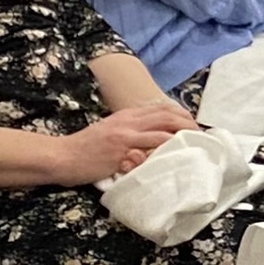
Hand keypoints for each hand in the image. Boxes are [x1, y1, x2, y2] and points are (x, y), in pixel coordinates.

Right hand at [58, 102, 193, 186]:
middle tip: (200, 134)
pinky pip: (149, 147)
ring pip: (162, 128)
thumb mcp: (109, 132)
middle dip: (187, 122)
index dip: (181, 114)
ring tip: (195, 143)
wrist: (63, 156)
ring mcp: (125, 135)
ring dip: (182, 134)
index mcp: (125, 115)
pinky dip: (166, 148)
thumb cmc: (85, 148)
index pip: (161, 108)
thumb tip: (150, 137)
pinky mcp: (121, 151)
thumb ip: (129, 132)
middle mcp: (128, 121)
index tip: (193, 124)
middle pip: (166, 115)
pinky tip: (177, 153)